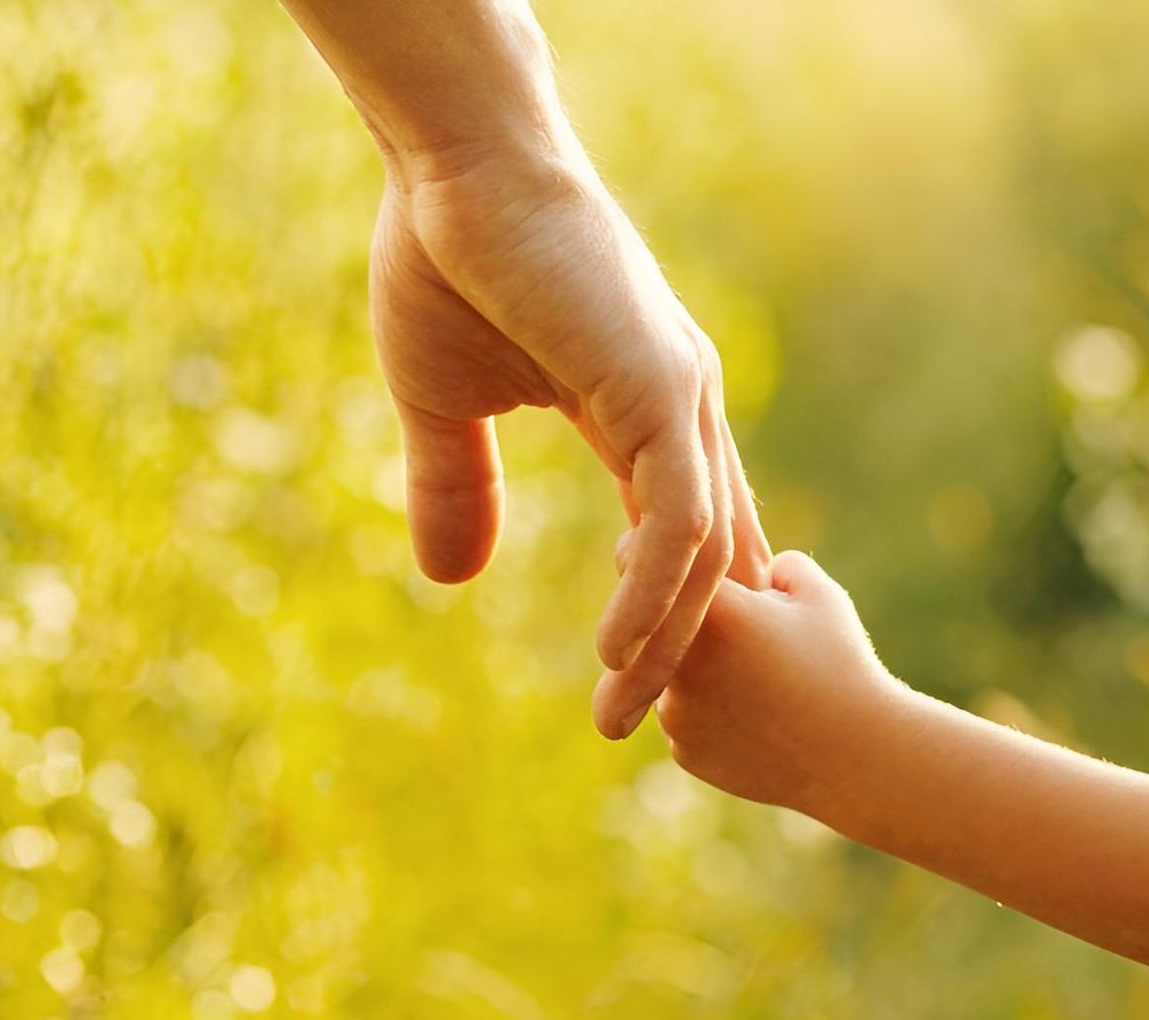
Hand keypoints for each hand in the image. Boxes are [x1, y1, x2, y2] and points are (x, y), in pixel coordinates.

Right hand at [372, 153, 771, 738]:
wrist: (452, 165)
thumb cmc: (448, 260)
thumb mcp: (444, 403)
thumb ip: (460, 488)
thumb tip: (451, 580)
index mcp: (643, 413)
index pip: (675, 536)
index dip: (659, 614)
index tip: (620, 684)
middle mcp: (682, 410)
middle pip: (705, 561)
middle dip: (672, 652)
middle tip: (625, 726)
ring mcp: (680, 399)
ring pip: (700, 554)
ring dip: (663, 642)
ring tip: (617, 709)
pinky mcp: (660, 388)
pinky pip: (677, 519)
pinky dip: (654, 591)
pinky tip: (615, 649)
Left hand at [656, 551, 897, 809]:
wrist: (857, 758)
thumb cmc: (842, 667)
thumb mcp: (818, 595)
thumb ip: (774, 563)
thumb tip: (751, 570)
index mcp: (710, 610)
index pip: (645, 561)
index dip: (661, 558)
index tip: (679, 564)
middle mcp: (677, 661)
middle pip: (658, 624)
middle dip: (689, 622)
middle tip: (740, 631)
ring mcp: (676, 712)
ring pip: (672, 675)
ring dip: (699, 672)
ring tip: (759, 681)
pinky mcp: (685, 751)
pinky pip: (687, 718)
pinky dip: (710, 715)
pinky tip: (757, 718)